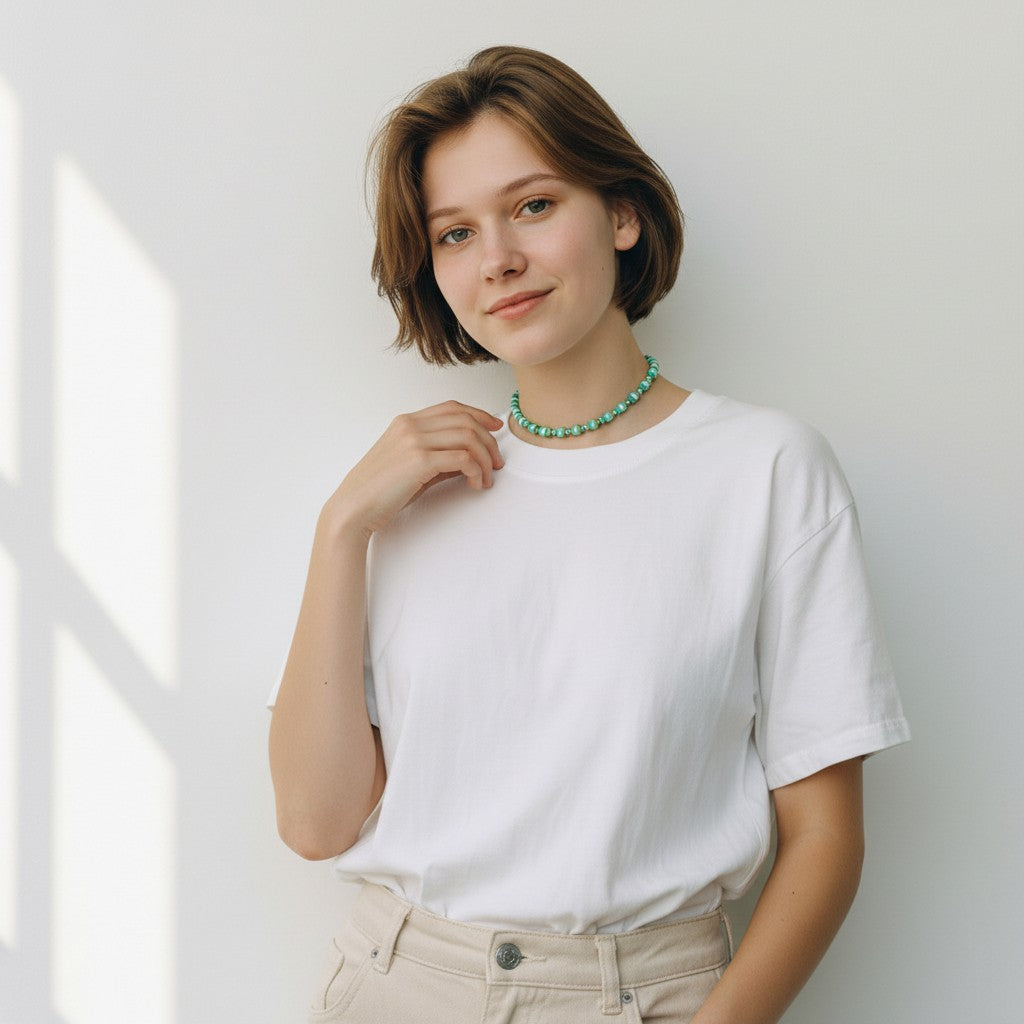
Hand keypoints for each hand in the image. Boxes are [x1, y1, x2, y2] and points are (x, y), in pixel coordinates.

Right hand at [324, 400, 504, 537]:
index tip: (495, 429)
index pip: (452, 408)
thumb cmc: (378, 491)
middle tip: (497, 463)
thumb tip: (468, 459)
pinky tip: (474, 484)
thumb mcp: (409, 466)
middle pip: (466, 420)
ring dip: (485, 459)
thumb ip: (437, 457)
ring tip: (487, 478)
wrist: (354, 507)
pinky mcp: (420, 460)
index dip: (479, 415)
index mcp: (406, 422)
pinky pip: (463, 458)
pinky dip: (476, 471)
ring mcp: (414, 440)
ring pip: (468, 437)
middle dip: (489, 441)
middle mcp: (411, 425)